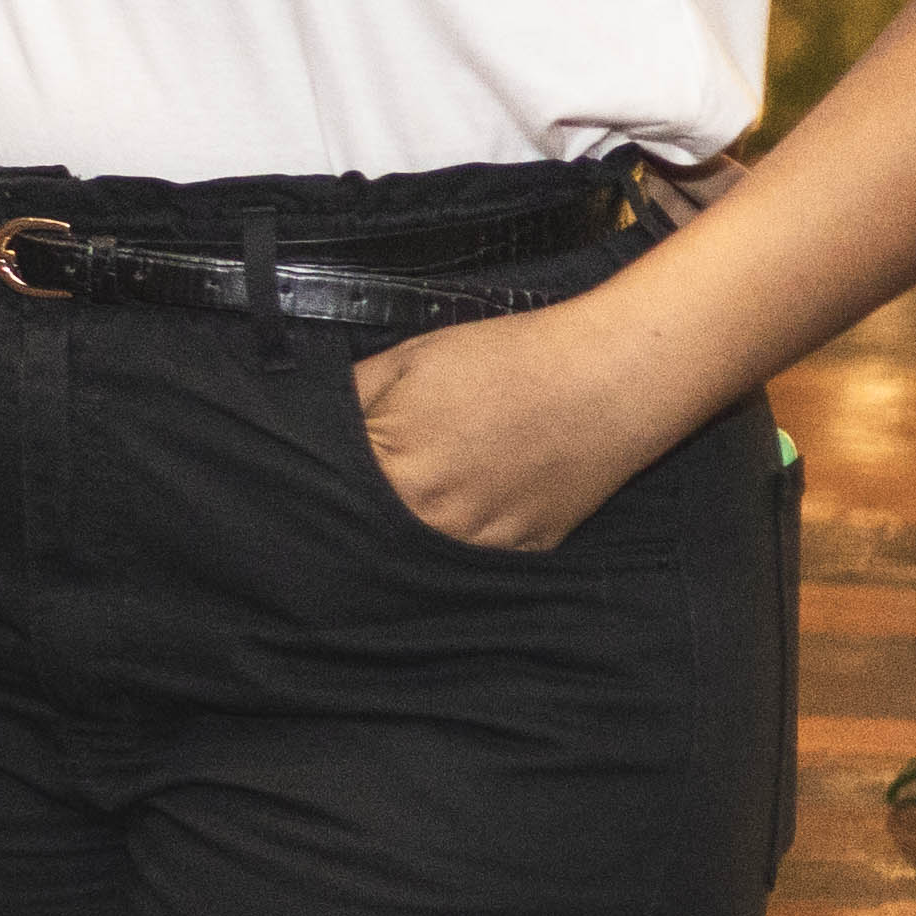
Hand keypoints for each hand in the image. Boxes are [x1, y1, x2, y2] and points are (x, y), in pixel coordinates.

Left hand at [348, 301, 685, 555]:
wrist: (607, 378)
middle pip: (375, 530)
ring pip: (423, 547)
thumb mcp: (408, 361)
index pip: (332, 498)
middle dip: (371, 503)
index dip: (327, 479)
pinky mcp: (525, 551)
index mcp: (395, 473)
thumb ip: (352, 399)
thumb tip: (307, 422)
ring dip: (419, 522)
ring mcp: (482, 544)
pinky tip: (481, 492)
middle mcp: (434, 522)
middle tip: (395, 467)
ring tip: (445, 475)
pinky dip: (468, 530)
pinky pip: (476, 553)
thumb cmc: (509, 362)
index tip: (327, 469)